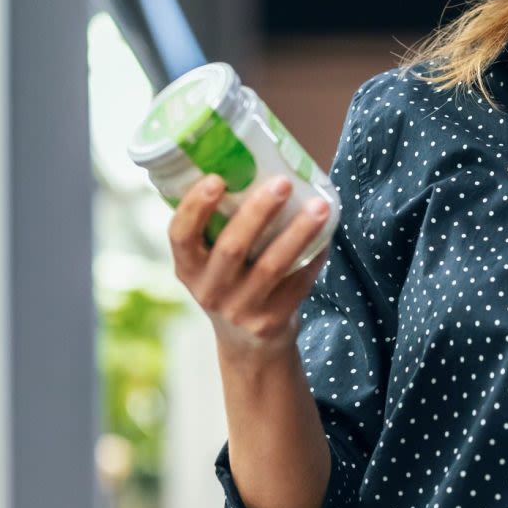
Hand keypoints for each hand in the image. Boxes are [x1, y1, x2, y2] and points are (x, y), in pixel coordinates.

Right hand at [168, 174, 331, 352]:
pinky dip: (315, 258)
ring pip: (272, 267)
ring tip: (320, 206)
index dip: (195, 207)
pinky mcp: (271, 322)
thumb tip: (258, 161)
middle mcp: (209, 291)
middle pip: (232, 248)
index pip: (180, 236)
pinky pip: (297, 284)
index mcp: (188, 268)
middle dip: (258, 212)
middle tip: (283, 182)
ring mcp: (241, 310)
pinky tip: (328, 237)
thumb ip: (222, 227)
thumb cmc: (233, 283)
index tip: (216, 178)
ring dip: (298, 233)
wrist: (249, 346)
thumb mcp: (212, 263)